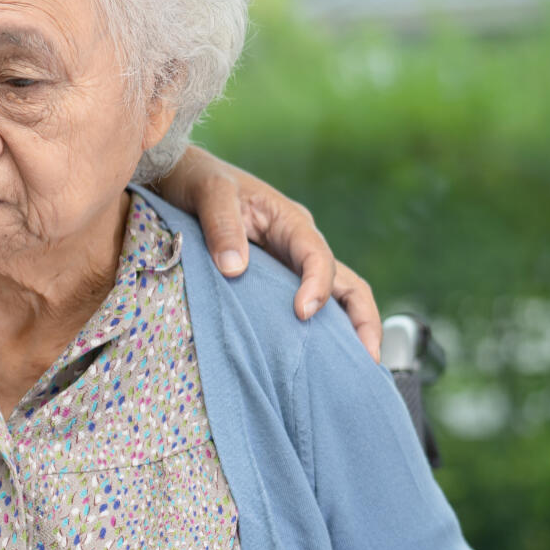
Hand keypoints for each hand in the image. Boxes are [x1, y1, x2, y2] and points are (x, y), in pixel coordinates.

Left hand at [155, 145, 383, 358]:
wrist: (181, 177)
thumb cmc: (197, 181)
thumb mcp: (209, 194)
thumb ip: (222, 226)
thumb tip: (235, 270)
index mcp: (290, 221)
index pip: (318, 257)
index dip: (317, 286)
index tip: (303, 313)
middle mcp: (299, 244)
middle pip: (347, 283)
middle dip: (364, 320)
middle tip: (367, 362)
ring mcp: (290, 263)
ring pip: (334, 298)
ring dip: (347, 332)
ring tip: (351, 372)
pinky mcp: (274, 279)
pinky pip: (304, 304)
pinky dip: (318, 330)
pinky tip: (314, 361)